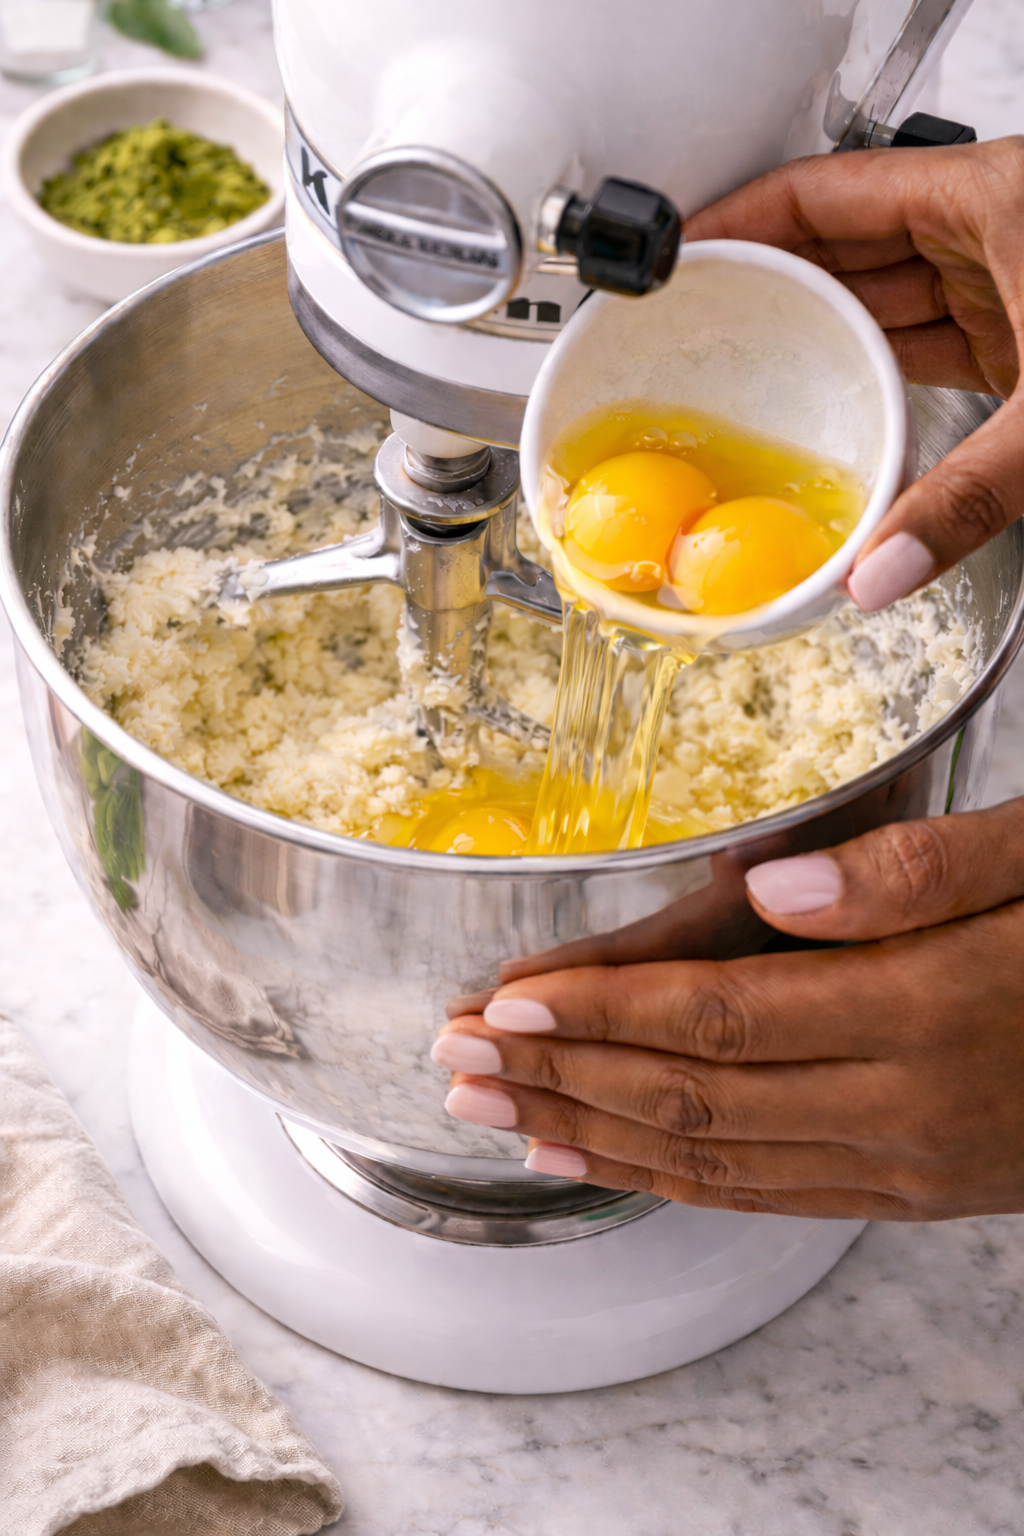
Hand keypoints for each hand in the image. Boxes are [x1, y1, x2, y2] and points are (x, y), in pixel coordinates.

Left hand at [434, 799, 1023, 1219]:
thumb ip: (916, 872)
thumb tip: (771, 883)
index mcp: (927, 1008)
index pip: (716, 1017)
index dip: (597, 1013)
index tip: (500, 1002)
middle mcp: (903, 1103)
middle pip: (689, 1097)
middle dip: (556, 1078)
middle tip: (451, 1059)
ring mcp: (906, 1162)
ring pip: (711, 1161)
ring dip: (588, 1136)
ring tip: (491, 1118)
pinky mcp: (912, 1188)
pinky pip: (765, 1196)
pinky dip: (667, 1181)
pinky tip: (607, 1159)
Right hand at [685, 138, 1023, 612]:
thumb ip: (964, 500)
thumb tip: (878, 573)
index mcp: (991, 200)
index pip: (826, 192)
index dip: (742, 220)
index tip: (683, 258)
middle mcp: (994, 227)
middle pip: (849, 244)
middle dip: (776, 289)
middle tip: (704, 332)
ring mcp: (1014, 275)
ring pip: (893, 294)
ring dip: (832, 338)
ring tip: (757, 376)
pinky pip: (937, 338)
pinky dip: (891, 373)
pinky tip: (856, 409)